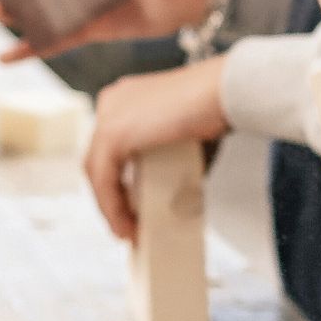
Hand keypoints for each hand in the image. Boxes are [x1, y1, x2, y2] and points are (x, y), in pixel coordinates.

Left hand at [83, 57, 229, 240]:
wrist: (223, 91)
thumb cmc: (214, 104)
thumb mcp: (180, 126)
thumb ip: (164, 148)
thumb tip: (170, 187)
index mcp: (125, 94)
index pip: (109, 145)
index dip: (115, 178)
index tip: (129, 204)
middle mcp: (112, 100)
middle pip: (99, 159)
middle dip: (111, 195)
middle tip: (129, 221)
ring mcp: (109, 115)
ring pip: (97, 171)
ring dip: (111, 206)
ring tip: (129, 230)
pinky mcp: (113, 134)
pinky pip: (103, 181)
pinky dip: (112, 207)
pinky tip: (126, 225)